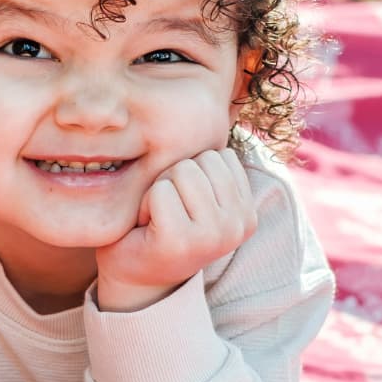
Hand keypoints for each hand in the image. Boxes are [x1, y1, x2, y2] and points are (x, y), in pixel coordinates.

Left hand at [96, 148, 256, 311]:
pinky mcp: (181, 240)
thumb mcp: (196, 195)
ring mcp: (213, 235)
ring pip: (181, 171)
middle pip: (200, 160)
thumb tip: (211, 106)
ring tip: (157, 218)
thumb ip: (210, 168)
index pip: (220, 155)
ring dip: (159, 190)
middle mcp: (239, 225)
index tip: (182, 205)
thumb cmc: (161, 226)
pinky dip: (145, 203)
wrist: (133, 276)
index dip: (190, 172)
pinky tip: (146, 227)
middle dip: (173, 179)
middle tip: (166, 213)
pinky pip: (160, 191)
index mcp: (247, 212)